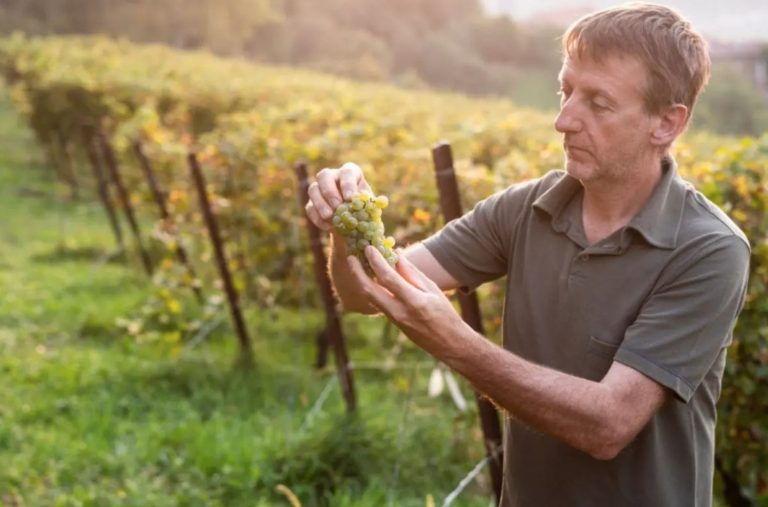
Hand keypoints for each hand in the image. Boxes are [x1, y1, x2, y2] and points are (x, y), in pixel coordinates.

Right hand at [305, 162, 371, 230]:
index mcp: (350, 173)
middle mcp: (333, 177)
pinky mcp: (312, 203)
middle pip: (324, 175)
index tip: (349, 198)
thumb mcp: (371, 207)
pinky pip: (309, 207)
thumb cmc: (364, 211)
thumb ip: (372, 204)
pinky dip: (317, 217)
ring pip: (313, 189)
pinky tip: (328, 227)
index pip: (347, 172)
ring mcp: (319, 189)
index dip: (347, 183)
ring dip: (320, 204)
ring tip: (330, 216)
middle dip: (329, 191)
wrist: (352, 225)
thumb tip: (382, 201)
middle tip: (337, 207)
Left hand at [348, 245, 467, 356]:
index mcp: (413, 301)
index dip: (376, 261)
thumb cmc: (445, 314)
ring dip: (360, 280)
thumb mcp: (432, 289)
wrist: (447, 343)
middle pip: (369, 290)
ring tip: (357, 265)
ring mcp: (393, 319)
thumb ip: (412, 273)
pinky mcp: (391, 322)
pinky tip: (369, 278)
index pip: (388, 278)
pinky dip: (370, 288)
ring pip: (369, 298)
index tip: (369, 248)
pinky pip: (376, 303)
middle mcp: (399, 312)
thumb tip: (396, 254)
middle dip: (357, 273)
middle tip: (351, 257)